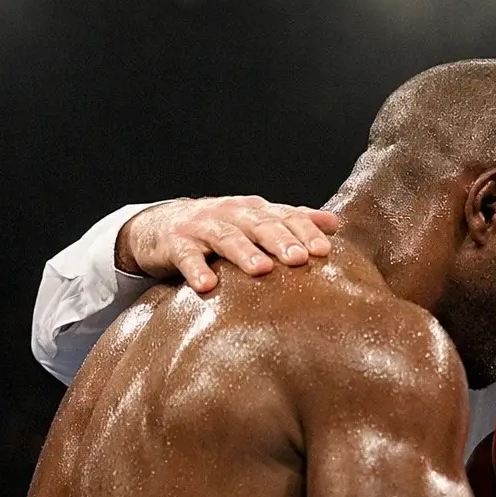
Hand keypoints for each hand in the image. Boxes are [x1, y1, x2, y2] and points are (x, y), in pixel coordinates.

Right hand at [116, 196, 338, 293]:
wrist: (160, 225)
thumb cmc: (222, 228)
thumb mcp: (256, 222)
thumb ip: (293, 222)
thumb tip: (335, 223)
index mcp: (256, 210)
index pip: (285, 217)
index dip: (305, 231)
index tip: (324, 250)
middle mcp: (231, 213)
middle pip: (259, 225)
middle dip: (281, 240)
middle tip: (299, 258)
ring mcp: (202, 227)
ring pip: (226, 237)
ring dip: (244, 253)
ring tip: (262, 270)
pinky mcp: (176, 244)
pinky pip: (186, 257)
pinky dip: (196, 270)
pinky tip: (206, 286)